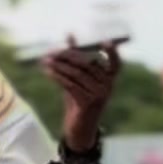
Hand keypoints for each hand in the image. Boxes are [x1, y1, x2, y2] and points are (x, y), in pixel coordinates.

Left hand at [44, 36, 121, 152]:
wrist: (79, 128)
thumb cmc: (79, 99)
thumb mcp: (78, 78)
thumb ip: (75, 57)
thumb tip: (70, 35)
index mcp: (110, 79)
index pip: (116, 64)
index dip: (113, 53)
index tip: (105, 41)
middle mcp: (108, 87)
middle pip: (87, 64)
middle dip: (68, 56)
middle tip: (52, 52)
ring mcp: (100, 95)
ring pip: (76, 74)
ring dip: (59, 66)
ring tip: (46, 61)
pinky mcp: (88, 103)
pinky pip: (70, 85)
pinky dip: (57, 77)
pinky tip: (48, 72)